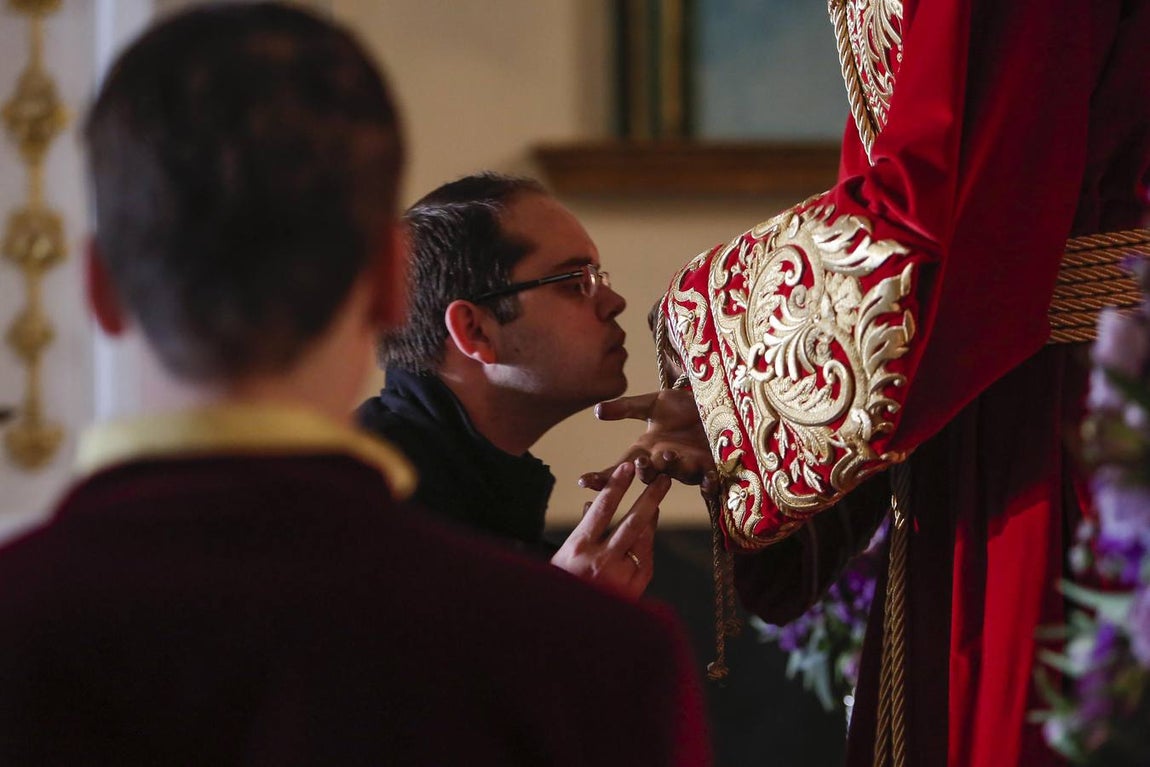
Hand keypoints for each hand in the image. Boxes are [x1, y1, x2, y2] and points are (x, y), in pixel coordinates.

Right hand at [551, 461, 669, 599]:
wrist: (566, 630)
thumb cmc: (558, 588)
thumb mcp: (561, 557)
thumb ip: (581, 532)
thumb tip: (593, 505)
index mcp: (579, 548)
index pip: (603, 509)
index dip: (617, 486)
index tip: (627, 467)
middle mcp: (602, 561)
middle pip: (632, 522)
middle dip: (650, 498)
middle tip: (663, 479)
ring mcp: (620, 578)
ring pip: (642, 542)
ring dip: (650, 521)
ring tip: (655, 503)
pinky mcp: (633, 592)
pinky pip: (645, 562)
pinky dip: (645, 546)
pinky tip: (647, 534)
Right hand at [578, 389, 714, 489]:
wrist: (718, 404)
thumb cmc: (683, 408)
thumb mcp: (653, 403)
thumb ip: (626, 408)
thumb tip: (596, 411)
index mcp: (647, 449)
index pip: (620, 466)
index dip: (602, 475)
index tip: (583, 481)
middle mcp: (665, 462)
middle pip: (648, 474)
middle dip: (642, 471)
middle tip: (639, 462)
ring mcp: (688, 466)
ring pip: (677, 474)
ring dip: (671, 467)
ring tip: (668, 453)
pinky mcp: (712, 467)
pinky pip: (710, 481)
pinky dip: (709, 482)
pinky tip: (708, 478)